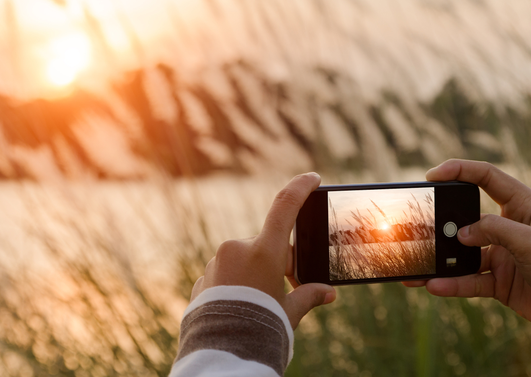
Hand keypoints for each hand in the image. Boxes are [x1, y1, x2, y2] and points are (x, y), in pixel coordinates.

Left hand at [190, 172, 335, 328]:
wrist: (220, 351)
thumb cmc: (259, 327)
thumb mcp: (289, 312)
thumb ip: (307, 296)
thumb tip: (327, 293)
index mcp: (264, 251)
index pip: (285, 206)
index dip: (300, 188)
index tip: (312, 177)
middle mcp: (237, 249)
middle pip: (266, 244)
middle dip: (277, 261)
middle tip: (285, 286)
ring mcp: (217, 262)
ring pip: (243, 260)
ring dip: (254, 274)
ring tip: (258, 304)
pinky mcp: (203, 278)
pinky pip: (225, 274)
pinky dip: (235, 285)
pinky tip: (240, 306)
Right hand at [403, 159, 530, 323]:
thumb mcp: (530, 242)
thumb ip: (494, 230)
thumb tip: (461, 234)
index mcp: (523, 204)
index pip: (486, 177)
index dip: (460, 170)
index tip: (433, 175)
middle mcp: (509, 225)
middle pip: (468, 216)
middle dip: (443, 221)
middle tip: (421, 224)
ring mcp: (501, 252)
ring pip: (463, 252)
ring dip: (442, 259)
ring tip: (420, 265)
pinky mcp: (497, 278)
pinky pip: (469, 279)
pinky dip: (452, 283)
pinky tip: (435, 285)